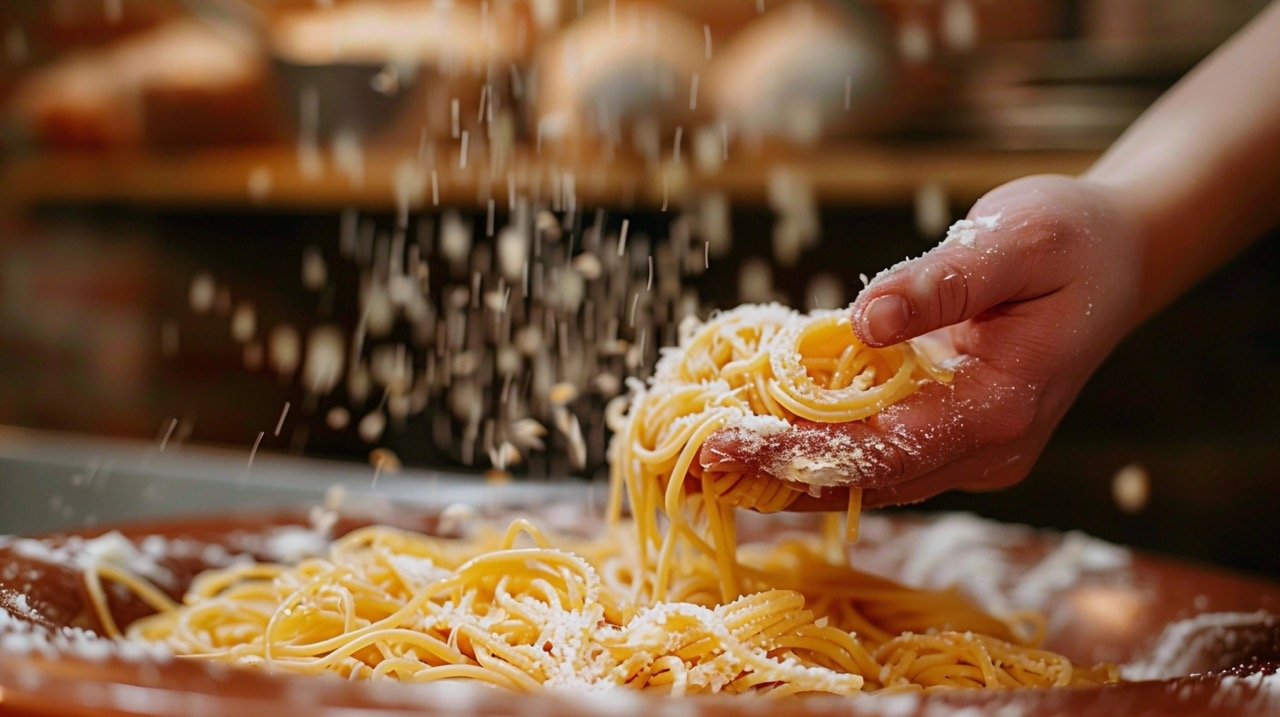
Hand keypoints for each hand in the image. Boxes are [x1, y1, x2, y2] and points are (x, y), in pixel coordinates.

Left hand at [699, 174, 1145, 508]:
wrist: (1115, 255)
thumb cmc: (1069, 236)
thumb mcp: (1015, 240)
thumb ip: (942, 283)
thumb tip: (864, 320)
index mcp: (1003, 406)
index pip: (887, 449)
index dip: (801, 452)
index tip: (727, 447)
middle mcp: (988, 447)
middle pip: (867, 477)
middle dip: (775, 474)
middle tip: (690, 468)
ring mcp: (973, 450)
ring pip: (867, 479)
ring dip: (787, 474)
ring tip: (706, 468)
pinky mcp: (954, 438)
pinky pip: (877, 457)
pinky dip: (817, 453)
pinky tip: (757, 446)